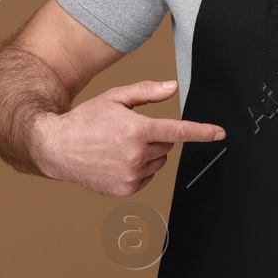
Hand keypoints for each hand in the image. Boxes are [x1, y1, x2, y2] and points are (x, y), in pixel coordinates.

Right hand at [29, 79, 223, 195]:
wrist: (57, 146)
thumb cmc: (85, 120)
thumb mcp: (115, 98)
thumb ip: (146, 92)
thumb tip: (172, 88)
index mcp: (136, 130)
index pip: (178, 131)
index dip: (202, 132)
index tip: (219, 133)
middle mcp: (136, 155)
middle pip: (166, 145)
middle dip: (154, 136)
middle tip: (129, 131)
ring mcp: (131, 175)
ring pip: (158, 161)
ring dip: (148, 153)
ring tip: (120, 147)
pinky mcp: (125, 189)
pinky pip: (148, 176)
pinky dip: (140, 169)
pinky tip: (118, 161)